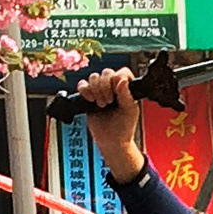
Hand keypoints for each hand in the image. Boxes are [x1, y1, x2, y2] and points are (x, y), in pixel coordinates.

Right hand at [72, 69, 147, 187]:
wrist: (111, 141)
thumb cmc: (124, 127)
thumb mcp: (130, 111)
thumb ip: (127, 95)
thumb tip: (123, 80)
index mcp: (126, 88)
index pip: (121, 72)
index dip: (117, 80)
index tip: (117, 93)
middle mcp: (113, 87)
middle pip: (106, 72)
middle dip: (106, 87)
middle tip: (109, 102)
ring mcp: (100, 91)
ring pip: (93, 77)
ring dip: (96, 90)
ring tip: (101, 105)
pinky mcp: (88, 96)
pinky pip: (82, 85)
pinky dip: (84, 90)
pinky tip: (90, 100)